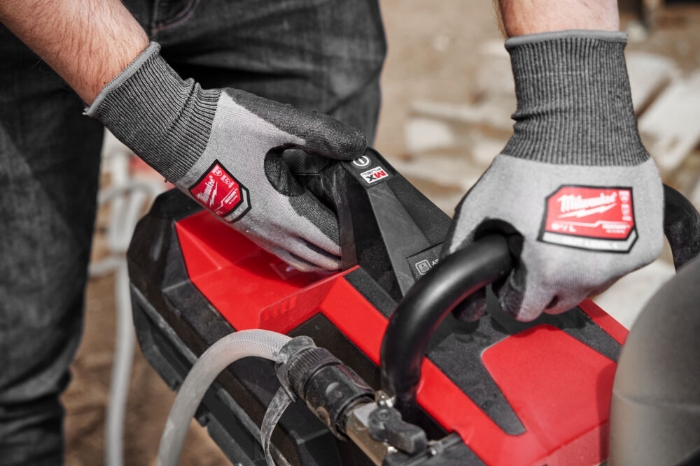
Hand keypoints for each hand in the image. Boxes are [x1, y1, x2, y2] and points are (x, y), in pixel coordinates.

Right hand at [87, 43, 364, 271]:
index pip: (327, 240)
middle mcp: (267, 228)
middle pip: (314, 258)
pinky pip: (276, 251)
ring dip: (319, 260)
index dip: (352, 242)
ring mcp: (251, 229)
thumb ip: (320, 135)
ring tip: (338, 255)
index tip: (370, 238)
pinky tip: (301, 242)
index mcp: (281, 210)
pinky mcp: (239, 223)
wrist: (171, 133)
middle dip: (341, 257)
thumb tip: (355, 146)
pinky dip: (296, 254)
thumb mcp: (276, 123)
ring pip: (294, 260)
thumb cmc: (219, 127)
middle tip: (362, 251)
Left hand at [442, 31, 663, 320]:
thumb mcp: (479, 209)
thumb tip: (462, 300)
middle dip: (542, 280)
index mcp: (547, 272)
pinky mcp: (644, 248)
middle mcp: (588, 275)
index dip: (511, 287)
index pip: (523, 310)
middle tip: (536, 243)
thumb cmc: (527, 167)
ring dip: (573, 267)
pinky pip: (617, 266)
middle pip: (557, 302)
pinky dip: (603, 250)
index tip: (513, 265)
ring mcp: (621, 263)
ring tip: (560, 227)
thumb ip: (460, 253)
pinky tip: (588, 221)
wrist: (578, 127)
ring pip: (588, 286)